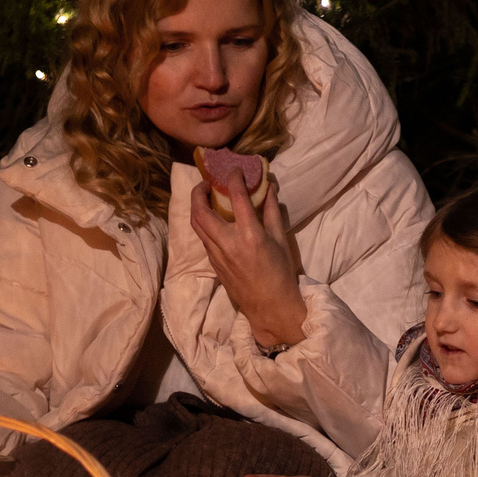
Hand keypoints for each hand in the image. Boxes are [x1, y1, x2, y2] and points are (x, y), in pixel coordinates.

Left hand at [189, 163, 306, 349]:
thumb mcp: (280, 240)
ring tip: (204, 198)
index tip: (235, 170)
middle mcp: (228, 243)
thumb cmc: (281, 273)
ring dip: (196, 207)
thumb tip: (268, 187)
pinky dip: (204, 224)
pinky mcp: (213, 264)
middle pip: (200, 211)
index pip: (236, 197)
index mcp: (249, 235)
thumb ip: (272, 212)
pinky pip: (203, 238)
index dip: (234, 178)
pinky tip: (213, 220)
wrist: (270, 307)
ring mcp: (217, 255)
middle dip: (198, 192)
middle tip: (206, 183)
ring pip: (196, 225)